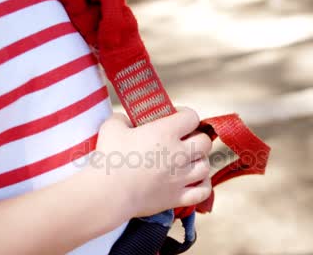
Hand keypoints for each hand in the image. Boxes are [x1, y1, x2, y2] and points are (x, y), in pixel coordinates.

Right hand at [89, 107, 211, 217]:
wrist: (107, 194)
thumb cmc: (109, 158)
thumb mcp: (112, 127)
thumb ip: (123, 119)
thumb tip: (126, 120)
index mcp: (165, 132)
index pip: (192, 117)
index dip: (185, 114)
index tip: (175, 117)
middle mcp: (178, 154)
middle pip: (204, 142)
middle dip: (196, 138)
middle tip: (183, 140)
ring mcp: (180, 178)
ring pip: (205, 166)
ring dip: (199, 161)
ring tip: (188, 160)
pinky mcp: (176, 198)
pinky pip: (203, 191)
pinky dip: (203, 185)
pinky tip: (195, 180)